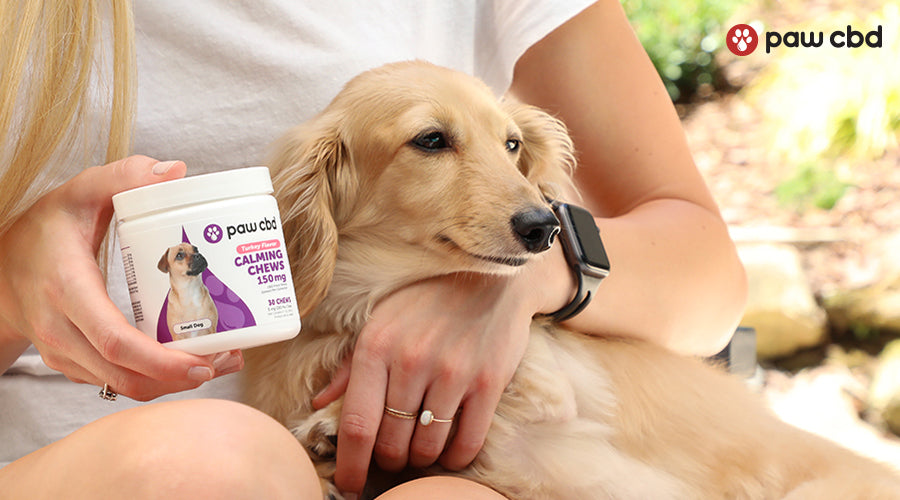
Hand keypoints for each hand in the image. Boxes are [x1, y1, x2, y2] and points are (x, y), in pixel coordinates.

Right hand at [0, 156, 242, 399]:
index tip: (204, 361)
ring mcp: (65, 354)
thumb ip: (121, 176)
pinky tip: (190, 362)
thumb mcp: (76, 193)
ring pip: (123, 385)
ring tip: (220, 362)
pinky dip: (155, 379)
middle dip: (181, 377)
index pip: (115, 341)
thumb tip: (174, 171)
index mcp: (66, 291)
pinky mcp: (74, 364)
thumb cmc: (42, 231)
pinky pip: (117, 381)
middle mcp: (62, 332)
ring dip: (174, 383)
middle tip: (228, 361)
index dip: (162, 361)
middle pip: (125, 374)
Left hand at [313, 245, 573, 494]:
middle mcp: (412, 360)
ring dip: (421, 459)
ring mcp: (453, 372)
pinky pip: (467, 442)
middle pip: (391, 444)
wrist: (492, 272)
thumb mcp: (380, 320)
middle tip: (392, 457)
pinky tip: (450, 450)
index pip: (356, 425)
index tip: (349, 484)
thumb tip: (319, 405)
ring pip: (427, 447)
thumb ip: (349, 366)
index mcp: (376, 346)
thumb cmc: (427, 298)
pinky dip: (455, 457)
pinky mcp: (488, 382)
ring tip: (421, 448)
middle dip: (388, 462)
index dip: (349, 465)